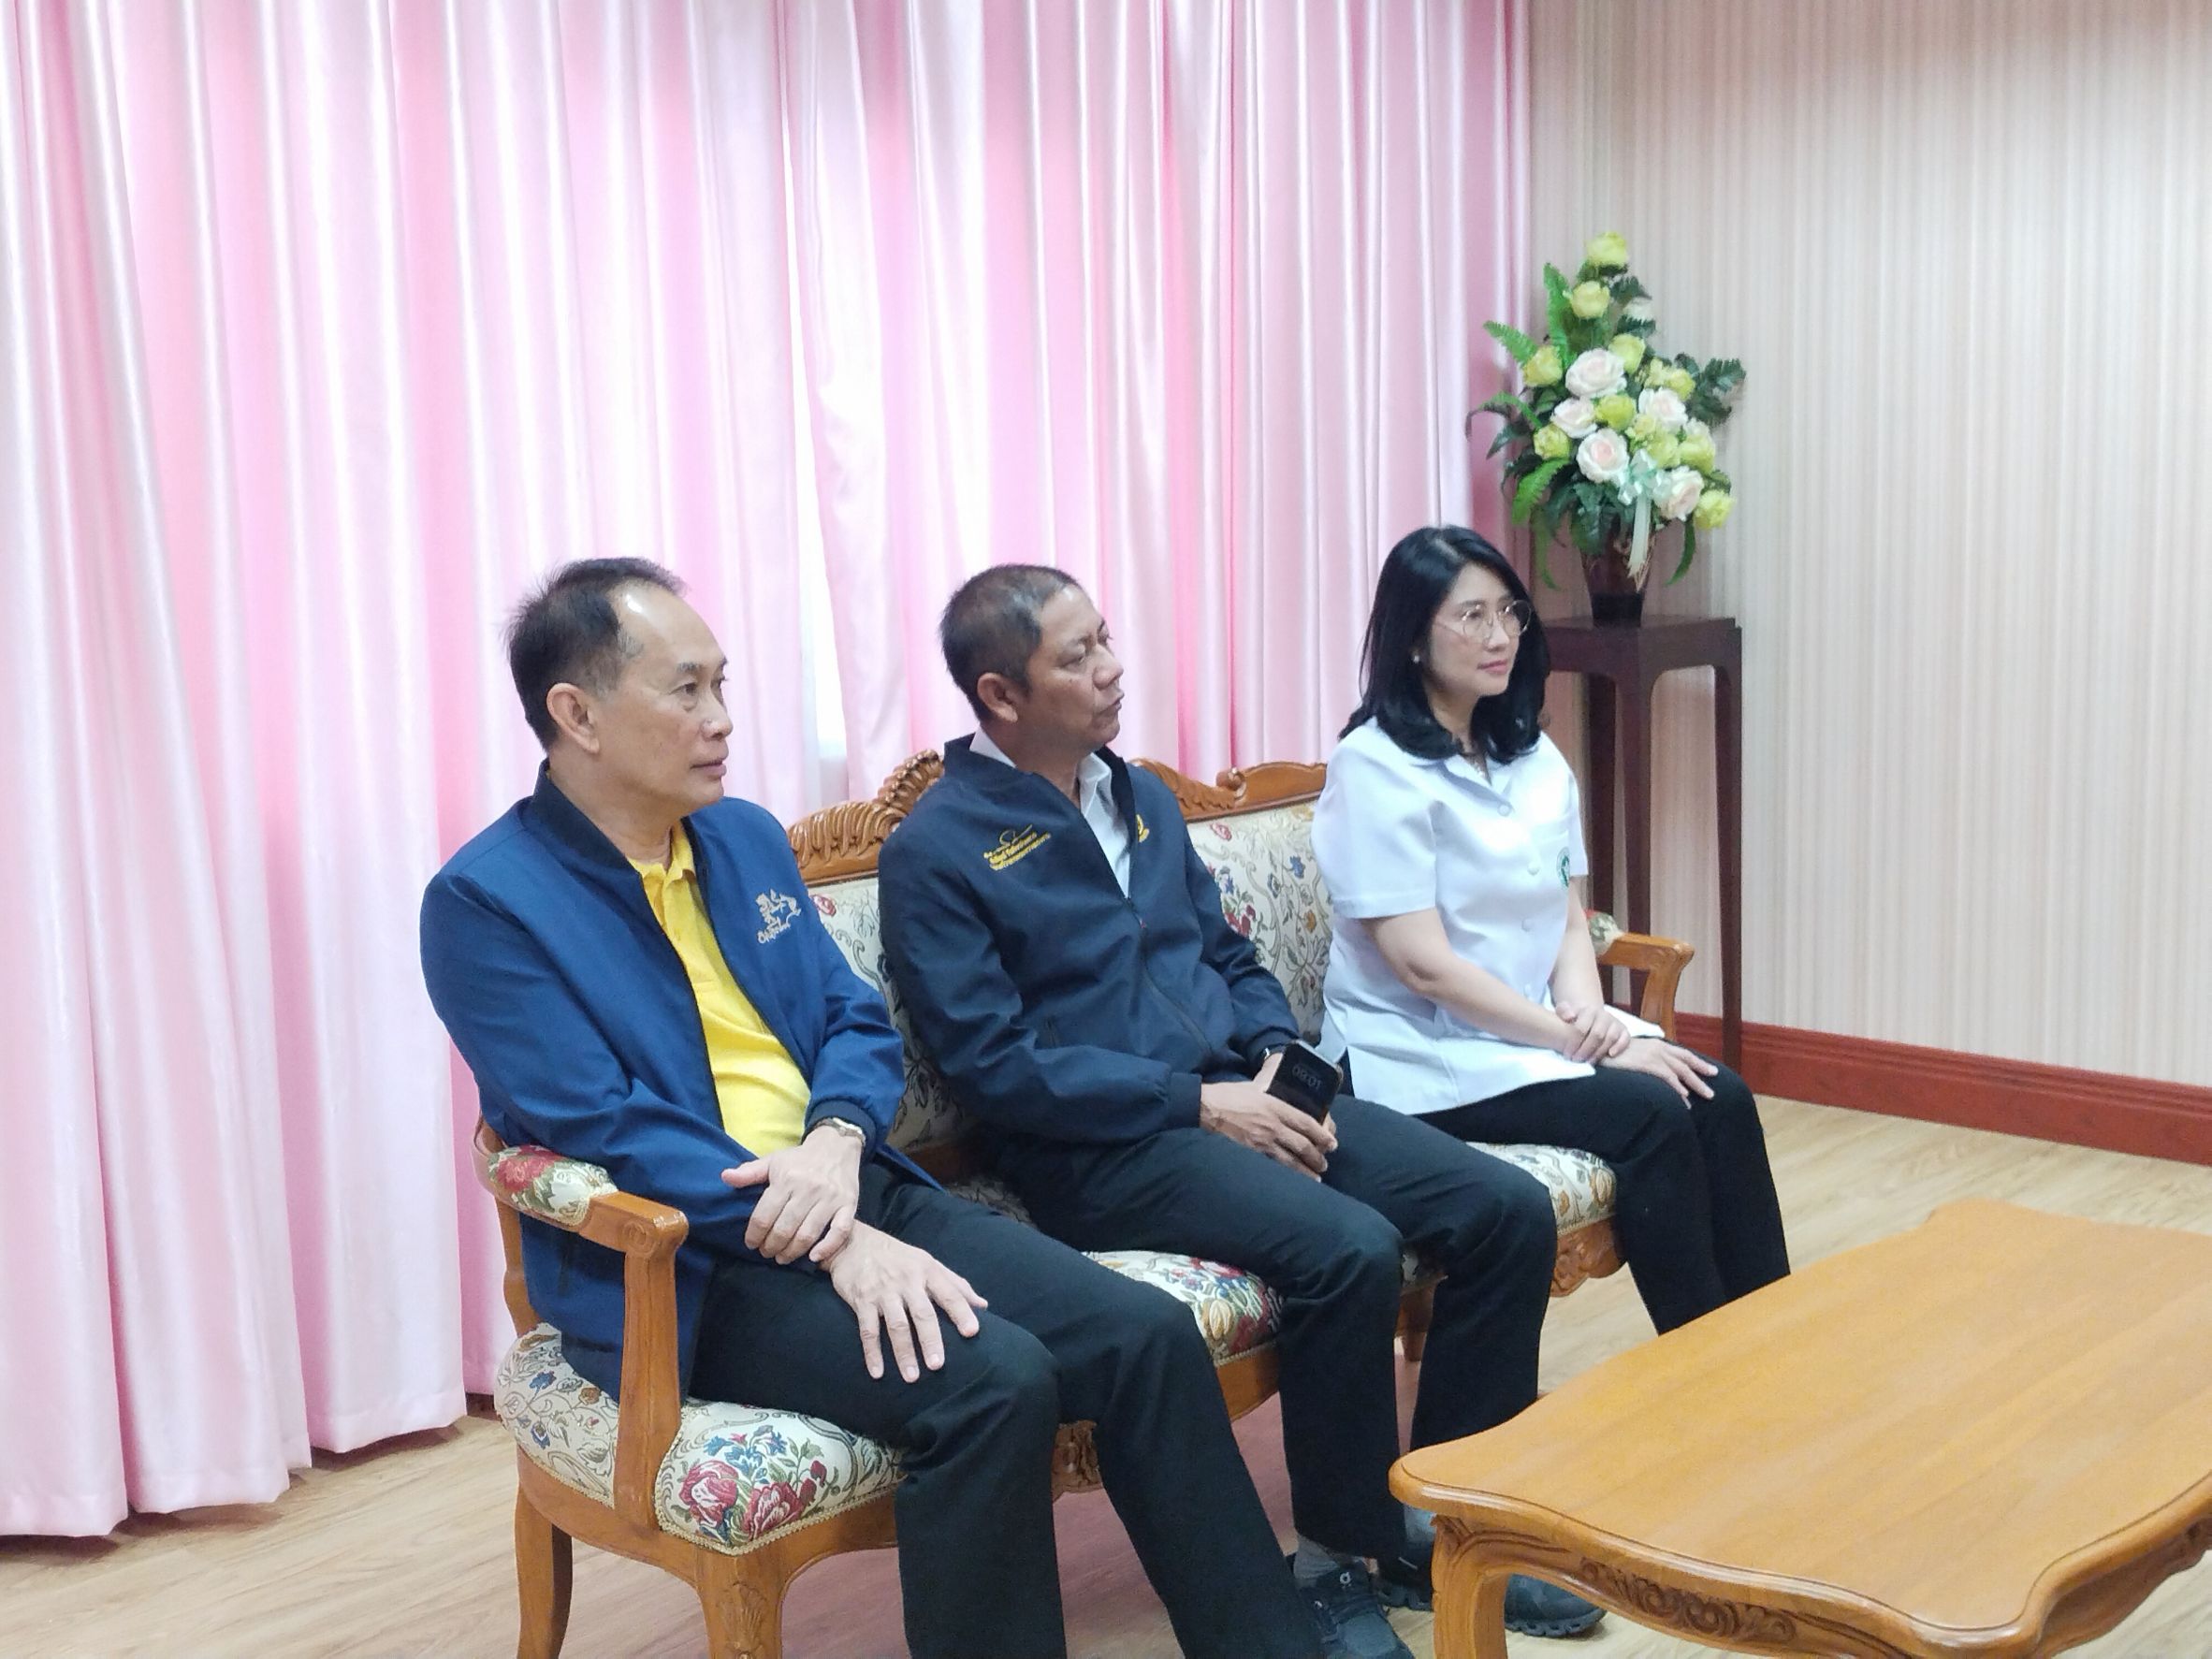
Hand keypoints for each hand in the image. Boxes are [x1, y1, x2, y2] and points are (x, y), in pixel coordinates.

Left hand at [722, 1122, 864, 1264]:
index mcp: (787, 1179)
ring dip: (792, 1252)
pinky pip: (840, 1232)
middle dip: (771, 1246)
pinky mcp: (849, 1205)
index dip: (754, 1234)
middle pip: (785, 1228)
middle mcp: (808, 1189)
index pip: (764, 1215)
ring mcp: (830, 1199)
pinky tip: (814, 1257)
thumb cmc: (800, 1158)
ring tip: (782, 1257)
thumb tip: (725, 1177)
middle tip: (766, 1253)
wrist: (837, 1146)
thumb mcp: (773, 1161)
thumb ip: (749, 1172)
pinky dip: (827, 1247)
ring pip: (808, 1234)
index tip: (751, 1244)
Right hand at [825, 1222, 987, 1381]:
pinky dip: (872, 1353)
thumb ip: (955, 1284)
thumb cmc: (898, 1257)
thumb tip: (983, 1305)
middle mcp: (907, 1280)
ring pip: (896, 1325)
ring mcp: (883, 1291)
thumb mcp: (927, 1262)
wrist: (852, 1242)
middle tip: (937, 1366)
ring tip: (912, 1377)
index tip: (973, 1333)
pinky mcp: (861, 1299)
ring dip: (903, 1353)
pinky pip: (867, 1330)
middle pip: (922, 1313)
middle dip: (930, 1340)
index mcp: (927, 1270)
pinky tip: (877, 1373)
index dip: (961, 1312)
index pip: (949, 1293)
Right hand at [1199, 1077, 1336, 1178]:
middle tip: (1324, 1164)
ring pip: (1291, 1161)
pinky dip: (1286, 1175)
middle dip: (1317, 1157)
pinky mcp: (1251, 1153)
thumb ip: (1271, 1091)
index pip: (1306, 1123)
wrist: (1206, 1108)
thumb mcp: (1255, 1087)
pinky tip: (1291, 1181)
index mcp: (1275, 1106)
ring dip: (1306, 1171)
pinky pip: (1273, 1167)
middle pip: (1303, 1145)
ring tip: (1315, 1178)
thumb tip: (1281, 1091)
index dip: (1323, 1136)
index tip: (1332, 1144)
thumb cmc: (1229, 1095)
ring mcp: (1262, 1142)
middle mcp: (1273, 1126)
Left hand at [1553, 999, 1634, 1063]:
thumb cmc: (1575, 1018)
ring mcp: (1615, 1022)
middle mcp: (1604, 1015)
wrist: (1590, 1016)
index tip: (1567, 1054)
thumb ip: (1563, 1011)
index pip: (1582, 1028)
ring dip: (1599, 1052)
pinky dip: (1620, 1046)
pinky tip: (1610, 1055)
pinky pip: (1625, 1038)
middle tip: (1577, 1060)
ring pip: (1610, 1038)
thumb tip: (1569, 1016)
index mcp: (1589, 1010)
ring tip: (1589, 1062)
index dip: (1574, 1043)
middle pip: (1597, 1034)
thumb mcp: (1564, 1012)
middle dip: (1586, 1050)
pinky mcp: (1624, 1031)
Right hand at [1599, 1037, 1717, 1101]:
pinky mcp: (1647, 1063)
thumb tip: (1656, 1070)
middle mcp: (1658, 1048)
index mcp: (1656, 1044)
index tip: (1711, 1071)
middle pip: (1686, 1062)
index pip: (1683, 1054)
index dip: (1698, 1062)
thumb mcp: (1633, 1051)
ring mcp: (1653, 1055)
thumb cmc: (1611, 1052)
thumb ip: (1646, 1057)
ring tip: (1706, 1096)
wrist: (1597, 1047)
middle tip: (1713, 1088)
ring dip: (1695, 1085)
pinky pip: (1668, 1077)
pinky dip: (1678, 1088)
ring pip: (1681, 1071)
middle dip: (1702, 1074)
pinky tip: (1685, 1098)